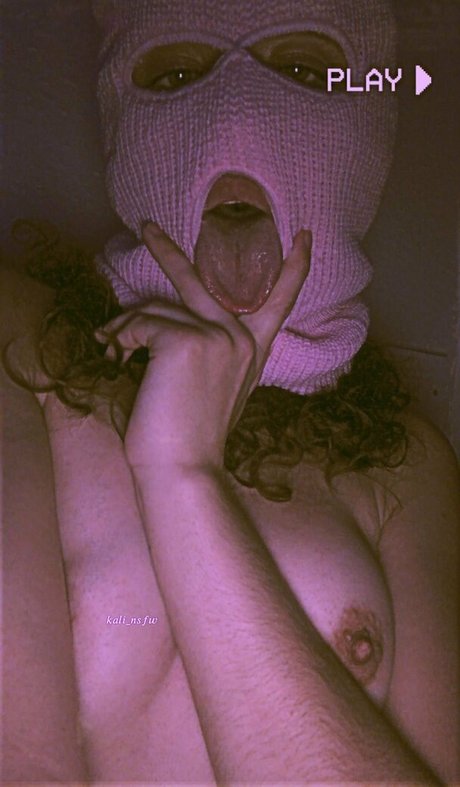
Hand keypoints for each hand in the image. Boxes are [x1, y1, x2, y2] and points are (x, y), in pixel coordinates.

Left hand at [96, 224, 311, 473]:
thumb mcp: (212, 390)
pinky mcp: (188, 341)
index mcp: (252, 352)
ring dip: (125, 331)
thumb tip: (155, 328)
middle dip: (167, 251)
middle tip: (146, 226)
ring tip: (112, 353)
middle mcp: (241, 339)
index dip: (293, 268)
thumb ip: (207, 353)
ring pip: (155, 311)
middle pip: (200, 281)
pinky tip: (115, 360)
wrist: (184, 469)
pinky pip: (140, 325)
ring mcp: (218, 337)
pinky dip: (120, 341)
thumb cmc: (189, 438)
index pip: (279, 302)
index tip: (304, 237)